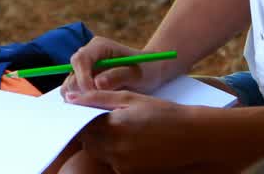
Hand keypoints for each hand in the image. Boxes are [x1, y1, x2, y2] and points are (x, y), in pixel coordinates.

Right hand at [60, 37, 169, 98]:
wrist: (149, 71)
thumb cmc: (146, 70)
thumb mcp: (137, 73)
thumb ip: (117, 76)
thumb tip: (96, 83)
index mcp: (99, 47)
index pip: (80, 60)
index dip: (82, 78)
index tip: (92, 96)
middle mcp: (87, 55)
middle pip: (72, 74)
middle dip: (81, 92)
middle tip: (98, 105)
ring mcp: (84, 68)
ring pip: (70, 85)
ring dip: (81, 98)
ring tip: (99, 106)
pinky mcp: (83, 79)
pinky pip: (75, 92)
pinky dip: (82, 101)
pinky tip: (97, 106)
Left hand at [72, 90, 193, 173]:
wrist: (193, 137)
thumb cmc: (163, 112)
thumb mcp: (131, 98)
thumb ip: (98, 97)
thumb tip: (70, 97)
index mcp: (114, 126)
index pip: (81, 124)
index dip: (81, 116)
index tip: (86, 109)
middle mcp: (115, 149)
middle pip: (87, 141)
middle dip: (91, 129)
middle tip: (107, 118)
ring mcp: (122, 164)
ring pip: (98, 152)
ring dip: (101, 141)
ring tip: (122, 128)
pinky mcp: (129, 173)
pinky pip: (111, 162)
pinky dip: (114, 152)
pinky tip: (130, 141)